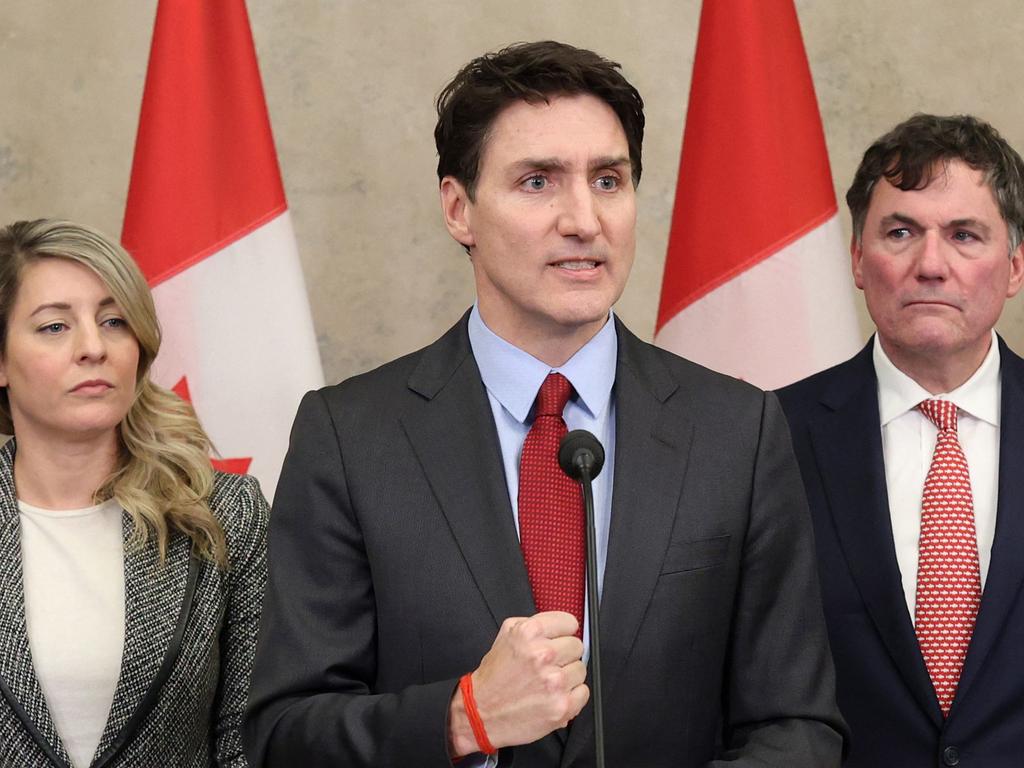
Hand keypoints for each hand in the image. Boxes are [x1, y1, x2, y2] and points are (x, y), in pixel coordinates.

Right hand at [449, 611, 588, 755]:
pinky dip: (572, 695)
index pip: (570, 623)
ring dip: (568, 675)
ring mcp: (554, 682)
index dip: (564, 631)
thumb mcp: (506, 634)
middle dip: (565, 654)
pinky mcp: (561, 706)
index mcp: (530, 633)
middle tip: (549, 664)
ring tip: (548, 682)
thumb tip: (560, 625)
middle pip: (577, 646)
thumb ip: (533, 624)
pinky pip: (584, 692)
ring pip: (581, 669)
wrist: (480, 712)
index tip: (560, 638)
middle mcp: (543, 655)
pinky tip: (554, 695)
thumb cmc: (494, 677)